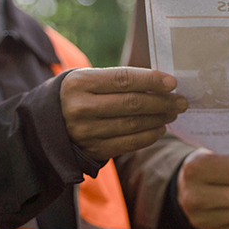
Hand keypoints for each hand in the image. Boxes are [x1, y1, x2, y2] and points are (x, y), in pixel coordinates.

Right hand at [60, 67, 186, 159]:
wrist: (46, 123)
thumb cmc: (78, 94)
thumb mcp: (88, 78)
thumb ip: (119, 79)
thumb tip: (160, 84)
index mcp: (80, 83)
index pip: (123, 79)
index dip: (151, 80)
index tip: (173, 82)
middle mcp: (80, 108)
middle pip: (131, 104)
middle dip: (162, 102)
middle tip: (181, 101)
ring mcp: (86, 132)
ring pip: (132, 125)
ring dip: (158, 119)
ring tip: (173, 112)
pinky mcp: (92, 150)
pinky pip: (127, 144)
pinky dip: (148, 136)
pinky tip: (159, 128)